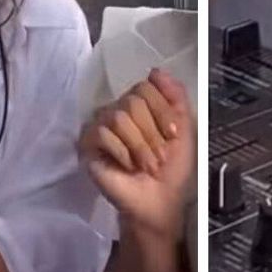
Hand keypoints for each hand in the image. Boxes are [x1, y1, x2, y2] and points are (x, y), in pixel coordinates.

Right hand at [81, 69, 194, 238]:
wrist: (159, 201)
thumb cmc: (171, 169)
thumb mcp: (184, 129)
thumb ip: (175, 96)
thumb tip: (155, 71)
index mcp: (141, 105)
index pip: (146, 86)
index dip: (162, 111)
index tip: (173, 135)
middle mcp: (118, 110)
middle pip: (133, 101)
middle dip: (152, 133)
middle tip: (159, 156)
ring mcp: (101, 126)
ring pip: (119, 117)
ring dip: (140, 146)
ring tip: (146, 165)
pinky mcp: (88, 144)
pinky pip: (103, 133)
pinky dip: (122, 152)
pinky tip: (127, 166)